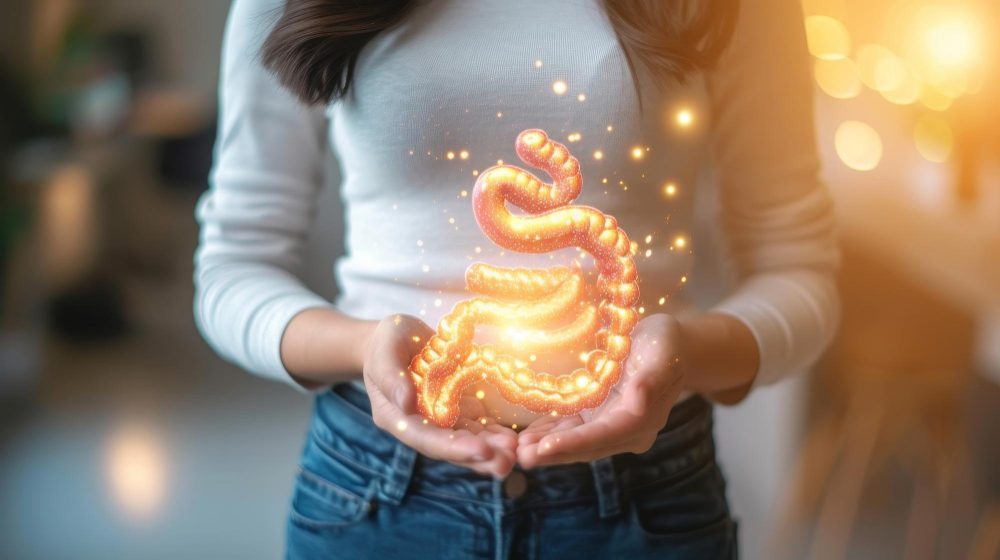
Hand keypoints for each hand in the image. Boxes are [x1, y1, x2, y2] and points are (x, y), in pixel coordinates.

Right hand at [362, 314, 517, 476]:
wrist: (399, 338)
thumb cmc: (385, 341)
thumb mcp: (384, 350)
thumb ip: (391, 376)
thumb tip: (405, 403)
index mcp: (397, 417)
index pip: (426, 439)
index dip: (453, 447)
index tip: (481, 451)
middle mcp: (419, 425)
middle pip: (450, 447)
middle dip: (479, 457)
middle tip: (507, 463)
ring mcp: (439, 419)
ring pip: (467, 440)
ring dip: (491, 449)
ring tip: (515, 453)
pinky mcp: (456, 410)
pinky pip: (476, 425)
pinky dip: (494, 432)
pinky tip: (513, 438)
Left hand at [516, 314, 685, 467]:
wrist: (670, 344)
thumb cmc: (668, 345)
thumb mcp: (662, 355)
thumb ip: (651, 380)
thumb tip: (638, 402)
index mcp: (641, 420)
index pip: (603, 436)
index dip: (574, 442)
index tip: (546, 447)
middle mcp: (625, 431)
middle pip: (585, 446)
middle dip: (553, 452)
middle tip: (521, 457)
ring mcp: (609, 425)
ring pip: (574, 441)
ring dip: (546, 447)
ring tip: (517, 450)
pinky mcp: (597, 416)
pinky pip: (570, 428)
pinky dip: (549, 433)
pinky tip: (526, 436)